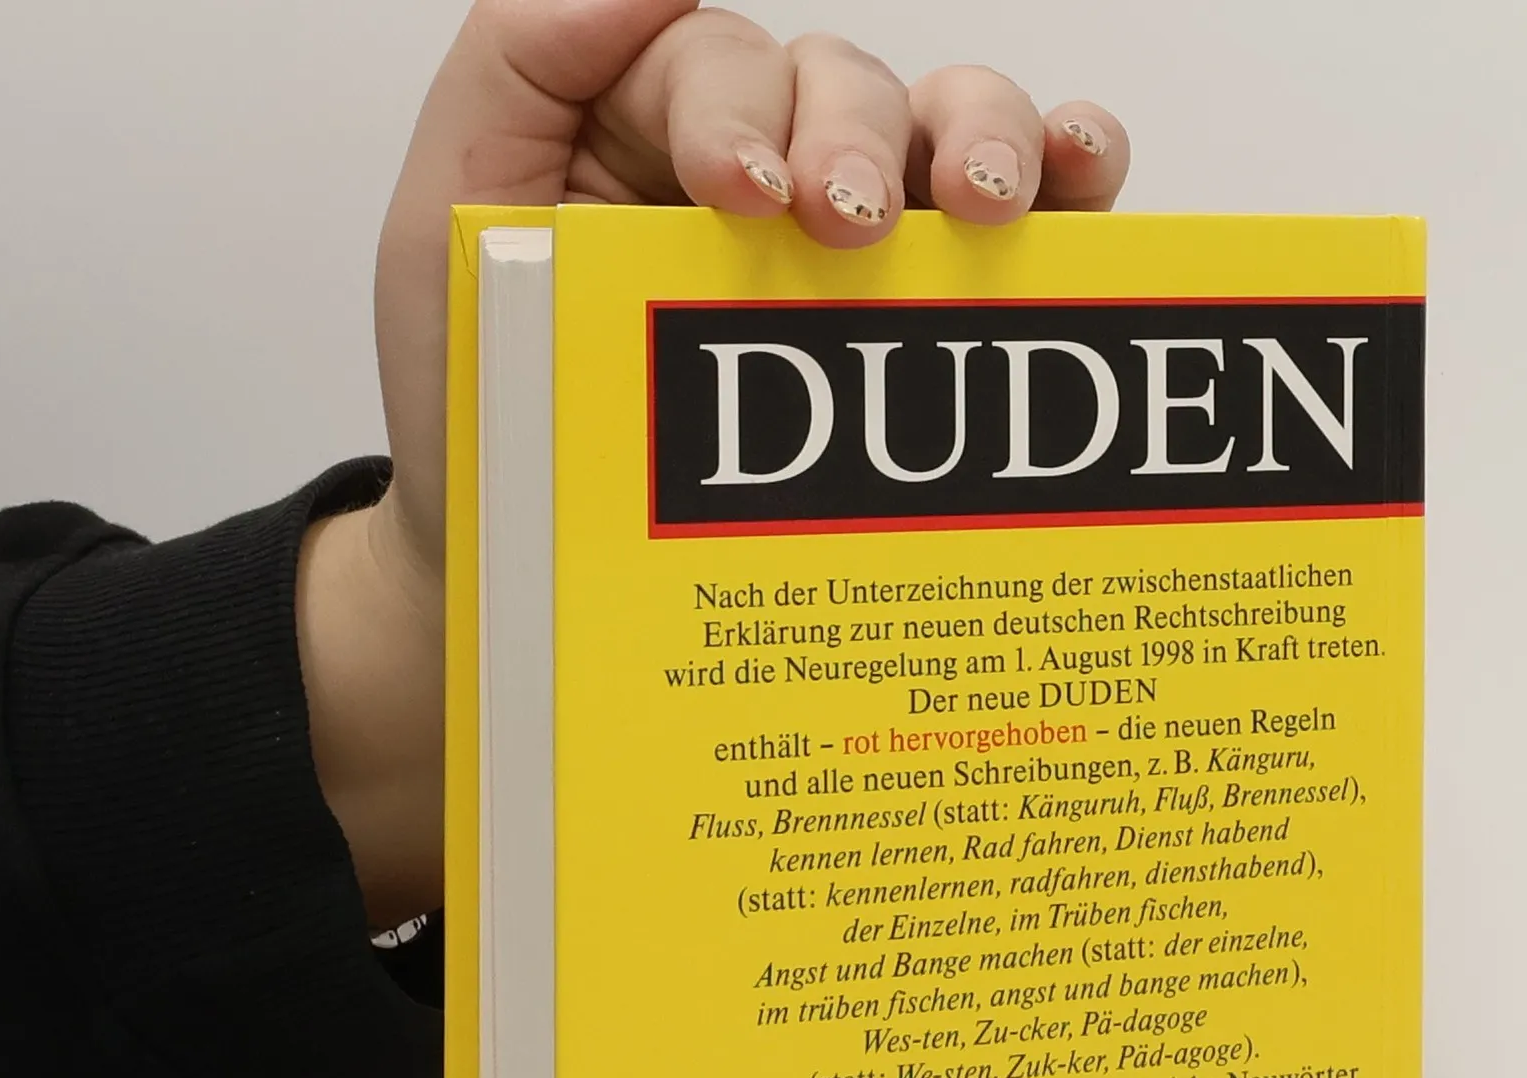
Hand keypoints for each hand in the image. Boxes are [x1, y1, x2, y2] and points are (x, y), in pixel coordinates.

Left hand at [375, 0, 1129, 577]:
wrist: (537, 561)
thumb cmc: (489, 403)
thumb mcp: (450, 223)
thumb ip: (520, 68)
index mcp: (658, 127)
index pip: (720, 67)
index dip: (737, 112)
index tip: (740, 196)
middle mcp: (774, 161)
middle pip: (847, 85)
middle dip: (856, 138)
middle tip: (847, 222)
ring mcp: (862, 234)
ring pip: (947, 128)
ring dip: (980, 143)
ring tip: (982, 209)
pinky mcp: (931, 311)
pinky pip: (1024, 219)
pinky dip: (1070, 179)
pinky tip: (1076, 186)